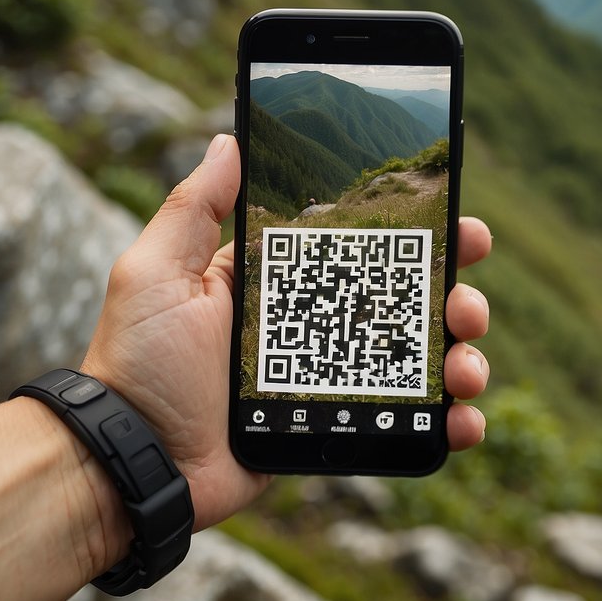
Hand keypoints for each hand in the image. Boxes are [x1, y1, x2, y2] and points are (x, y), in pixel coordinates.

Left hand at [82, 134, 491, 529]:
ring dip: (459, 358)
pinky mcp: (332, 428)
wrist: (135, 460)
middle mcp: (306, 325)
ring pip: (414, 360)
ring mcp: (324, 378)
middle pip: (401, 301)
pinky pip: (402, 422)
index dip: (413, 234)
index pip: (357, 246)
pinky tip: (462, 419)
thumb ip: (195, 208)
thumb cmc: (138, 363)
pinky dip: (444, 421)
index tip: (458, 222)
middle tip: (467, 302)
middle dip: (450, 295)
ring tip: (466, 367)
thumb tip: (230, 140)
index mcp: (273, 282)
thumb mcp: (156, 271)